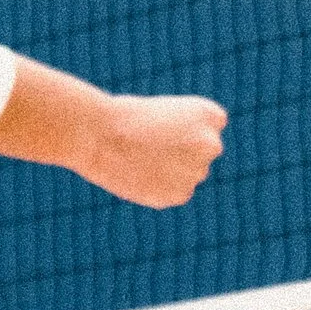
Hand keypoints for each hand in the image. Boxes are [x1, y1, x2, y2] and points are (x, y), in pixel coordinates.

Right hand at [77, 94, 227, 209]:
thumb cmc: (124, 117)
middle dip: (181, 152)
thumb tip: (185, 168)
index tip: (162, 125)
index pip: (209, 126)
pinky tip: (138, 174)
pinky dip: (159, 188)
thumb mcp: (162, 114)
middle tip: (148, 146)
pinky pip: (174, 193)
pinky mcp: (181, 195)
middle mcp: (212, 144)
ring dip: (170, 171)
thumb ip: (184, 136)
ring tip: (139, 159)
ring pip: (188, 174)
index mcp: (211, 116)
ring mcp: (198, 172)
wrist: (99, 136)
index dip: (183, 127)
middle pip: (201, 152)